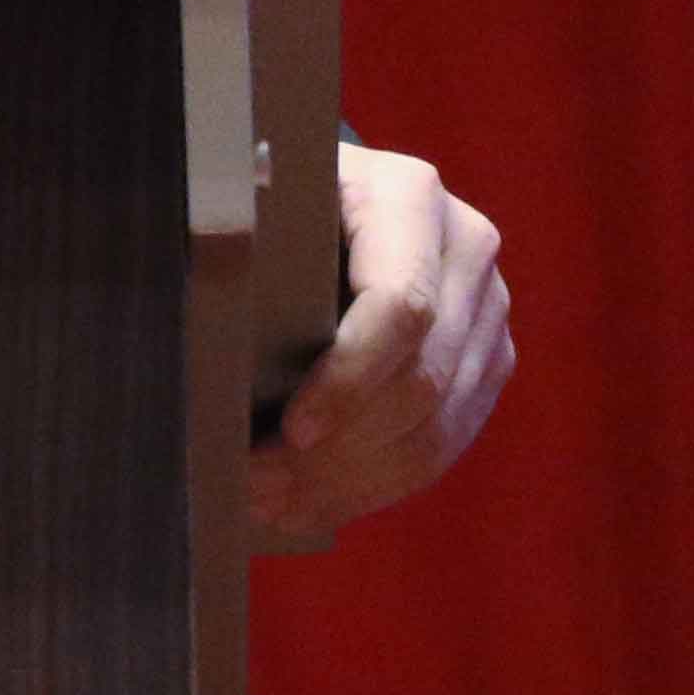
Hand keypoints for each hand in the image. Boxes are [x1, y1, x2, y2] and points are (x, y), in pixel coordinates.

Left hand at [248, 141, 510, 538]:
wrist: (330, 192)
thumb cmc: (276, 191)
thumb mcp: (257, 191)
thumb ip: (240, 228)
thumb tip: (207, 276)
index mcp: (409, 196)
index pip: (401, 306)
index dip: (349, 380)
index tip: (290, 431)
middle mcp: (465, 249)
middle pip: (422, 379)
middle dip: (337, 449)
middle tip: (256, 485)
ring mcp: (486, 310)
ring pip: (437, 426)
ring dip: (351, 481)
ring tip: (272, 504)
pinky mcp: (486, 360)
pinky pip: (443, 443)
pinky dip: (376, 484)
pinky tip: (315, 503)